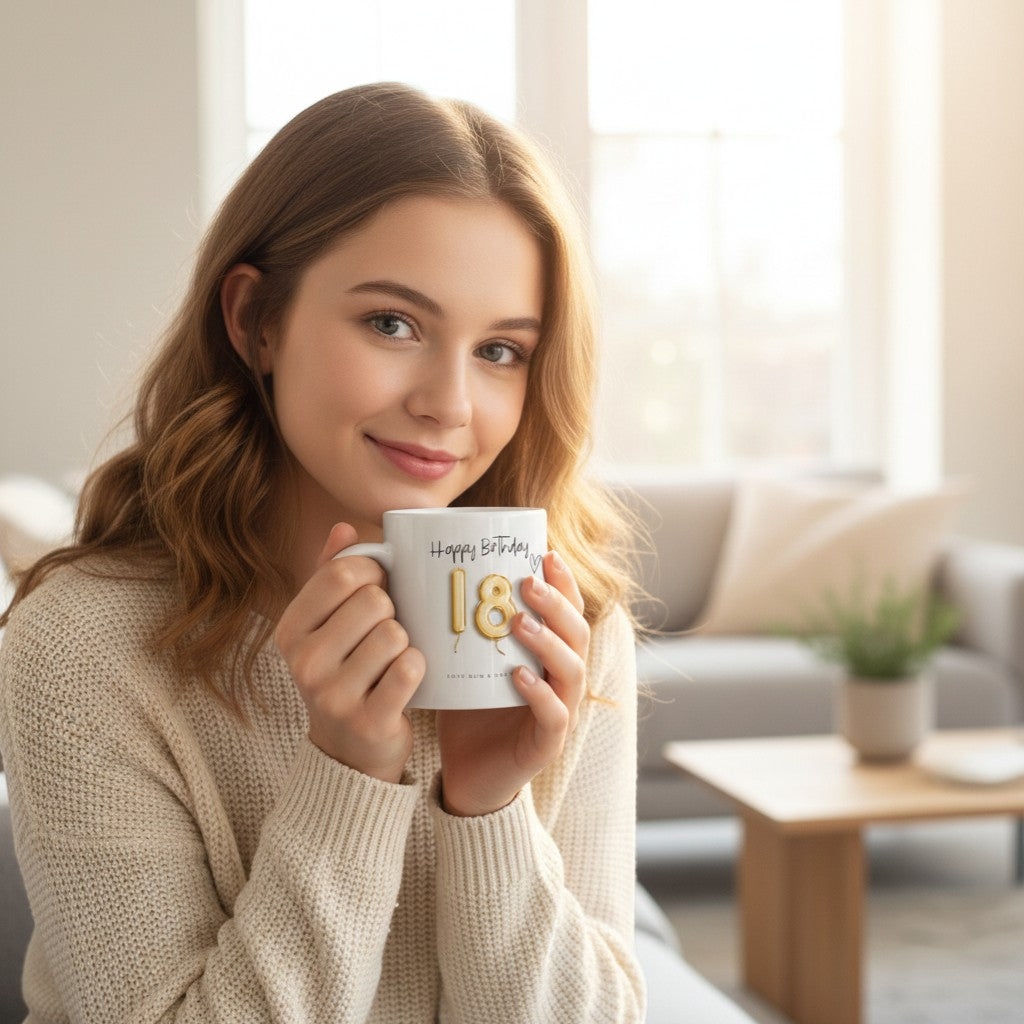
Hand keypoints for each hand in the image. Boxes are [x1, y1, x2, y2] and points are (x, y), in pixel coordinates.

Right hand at [274, 523, 424, 782]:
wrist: (348, 750)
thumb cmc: (344, 671)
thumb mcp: (326, 624)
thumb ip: (331, 572)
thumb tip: (343, 526)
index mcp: (290, 630)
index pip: (341, 573)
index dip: (374, 568)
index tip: (383, 581)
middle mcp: (303, 662)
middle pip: (373, 600)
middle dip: (392, 609)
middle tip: (387, 628)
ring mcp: (332, 695)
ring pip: (394, 634)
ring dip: (405, 642)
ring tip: (393, 657)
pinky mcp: (368, 721)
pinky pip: (409, 669)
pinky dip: (417, 668)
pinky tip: (405, 678)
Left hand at [435, 551, 589, 816]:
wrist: (466, 776)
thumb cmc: (469, 713)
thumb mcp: (466, 663)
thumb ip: (464, 628)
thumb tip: (429, 577)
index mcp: (550, 657)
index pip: (569, 612)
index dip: (565, 583)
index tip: (545, 553)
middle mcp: (563, 681)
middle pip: (578, 634)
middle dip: (557, 604)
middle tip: (527, 583)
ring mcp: (561, 713)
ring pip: (573, 670)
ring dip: (549, 642)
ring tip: (520, 623)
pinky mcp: (548, 745)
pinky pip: (554, 715)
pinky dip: (539, 693)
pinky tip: (518, 675)